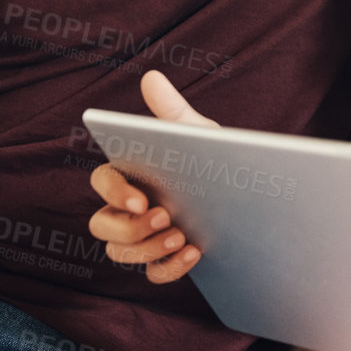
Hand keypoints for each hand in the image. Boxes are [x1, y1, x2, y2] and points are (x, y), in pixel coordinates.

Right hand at [85, 71, 214, 282]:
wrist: (249, 197)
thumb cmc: (213, 161)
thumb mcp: (197, 136)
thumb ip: (172, 111)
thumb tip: (151, 76)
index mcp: (131, 174)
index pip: (102, 182)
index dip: (114, 192)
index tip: (142, 198)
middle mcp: (129, 209)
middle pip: (101, 225)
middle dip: (128, 227)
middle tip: (165, 217)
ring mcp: (142, 238)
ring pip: (119, 253)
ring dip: (146, 248)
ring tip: (182, 235)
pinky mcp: (162, 260)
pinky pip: (150, 274)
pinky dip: (169, 268)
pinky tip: (195, 253)